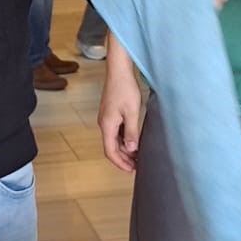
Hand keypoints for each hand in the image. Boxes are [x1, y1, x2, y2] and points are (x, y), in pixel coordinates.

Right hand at [98, 38, 142, 171]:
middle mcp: (104, 123)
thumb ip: (131, 132)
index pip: (110, 151)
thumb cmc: (124, 88)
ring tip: (137, 155)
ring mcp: (106, 118)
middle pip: (111, 147)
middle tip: (136, 165)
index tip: (131, 170)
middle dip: (123, 158)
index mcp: (107, 125)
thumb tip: (131, 149)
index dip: (120, 163)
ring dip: (123, 149)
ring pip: (113, 139)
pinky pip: (115, 131)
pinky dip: (123, 139)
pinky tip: (132, 140)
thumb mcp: (132, 112)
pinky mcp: (110, 113)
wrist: (118, 70)